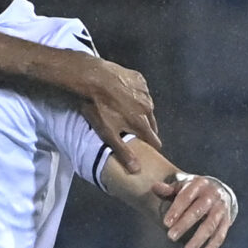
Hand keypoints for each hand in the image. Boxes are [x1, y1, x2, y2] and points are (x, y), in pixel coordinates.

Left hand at [72, 57, 161, 175]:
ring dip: (141, 112)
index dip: (151, 146)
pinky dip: (136, 96)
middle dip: (145, 130)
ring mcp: (145, 92)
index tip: (147, 150)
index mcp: (142, 122)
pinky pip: (142, 91)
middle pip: (152, 124)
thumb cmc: (98, 108)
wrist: (93, 78)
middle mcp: (148, 107)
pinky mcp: (139, 79)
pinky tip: (125, 96)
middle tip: (134, 132)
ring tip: (128, 114)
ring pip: (147, 107)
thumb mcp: (108, 133)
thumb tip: (137, 169)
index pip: (154, 140)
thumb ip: (123, 152)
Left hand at [154, 174, 236, 247]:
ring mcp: (221, 208)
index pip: (186, 197)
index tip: (165, 223)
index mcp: (199, 184)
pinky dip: (212, 247)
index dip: (176, 209)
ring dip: (199, 239)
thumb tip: (154, 187)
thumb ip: (167, 189)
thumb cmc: (193, 191)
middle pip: (198, 210)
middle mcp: (213, 195)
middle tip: (170, 237)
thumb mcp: (181, 186)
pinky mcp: (227, 220)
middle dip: (184, 225)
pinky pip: (220, 234)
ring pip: (210, 224)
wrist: (219, 190)